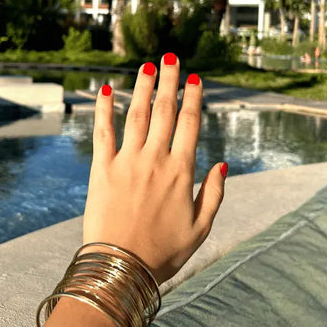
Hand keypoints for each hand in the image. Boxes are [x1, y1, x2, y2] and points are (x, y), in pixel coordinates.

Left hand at [83, 54, 226, 283]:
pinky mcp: (102, 169)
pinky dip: (103, 109)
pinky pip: (103, 132)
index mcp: (181, 171)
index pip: (190, 124)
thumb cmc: (164, 252)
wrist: (121, 269)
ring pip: (136, 115)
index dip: (193, 98)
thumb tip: (223, 164)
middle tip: (170, 57)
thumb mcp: (201, 228)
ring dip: (142, 88)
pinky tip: (106, 90)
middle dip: (169, 81)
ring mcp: (127, 162)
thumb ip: (214, 194)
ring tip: (146, 66)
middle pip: (165, 111)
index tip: (195, 79)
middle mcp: (155, 159)